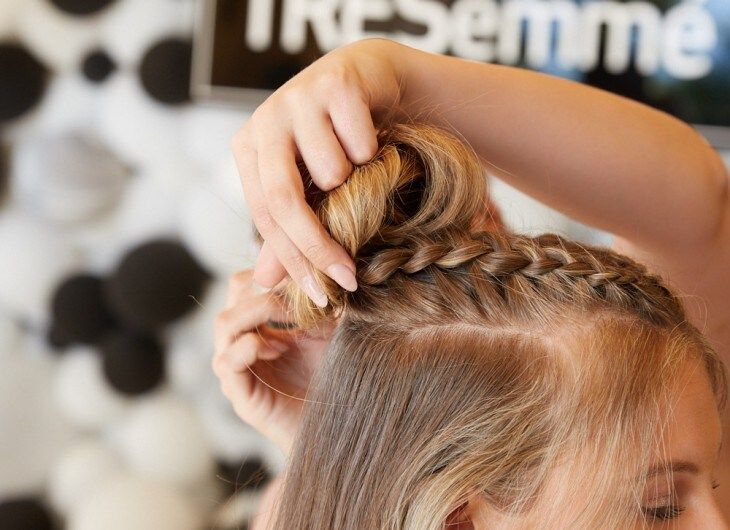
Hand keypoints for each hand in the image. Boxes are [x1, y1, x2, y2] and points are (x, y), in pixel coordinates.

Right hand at [212, 269, 333, 453]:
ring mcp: (238, 368)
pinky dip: (250, 347)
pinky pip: (227, 361)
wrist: (338, 430)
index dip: (271, 272)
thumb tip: (337, 268)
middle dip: (265, 288)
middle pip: (233, 295)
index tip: (304, 277)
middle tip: (297, 298)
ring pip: (224, 323)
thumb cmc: (335, 381)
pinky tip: (279, 348)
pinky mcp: (239, 394)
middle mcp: (244, 342)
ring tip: (290, 322)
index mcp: (263, 325)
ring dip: (257, 313)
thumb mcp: (333, 333)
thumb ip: (328, 303)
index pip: (248, 282)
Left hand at [231, 38, 402, 306]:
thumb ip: (285, 233)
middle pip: (285, 199)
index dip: (294, 261)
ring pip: (332, 171)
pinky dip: (374, 151)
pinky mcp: (334, 82)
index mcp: (249, 148)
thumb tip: (264, 283)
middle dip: (318, 246)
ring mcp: (297, 97)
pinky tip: (372, 136)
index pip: (265, 216)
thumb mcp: (310, 189)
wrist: (373, 80)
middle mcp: (265, 121)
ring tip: (359, 164)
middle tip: (348, 278)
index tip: (322, 296)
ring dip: (356, 181)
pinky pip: (361, 144)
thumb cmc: (337, 140)